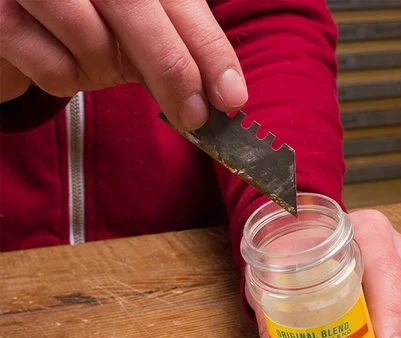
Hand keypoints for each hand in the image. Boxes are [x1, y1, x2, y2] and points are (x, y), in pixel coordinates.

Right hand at [0, 0, 246, 129]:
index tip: (232, 96)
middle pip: (136, 7)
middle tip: (194, 118)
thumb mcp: (129, 21)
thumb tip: (220, 94)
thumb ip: (172, 43)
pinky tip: (53, 57)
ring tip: (92, 59)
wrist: (3, 8)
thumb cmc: (75, 12)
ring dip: (103, 71)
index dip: (207, 47)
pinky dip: (63, 78)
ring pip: (92, 41)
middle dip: (173, 70)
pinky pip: (52, 65)